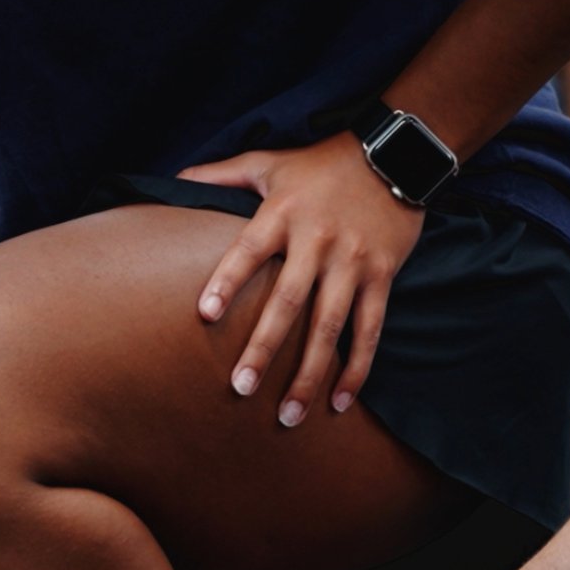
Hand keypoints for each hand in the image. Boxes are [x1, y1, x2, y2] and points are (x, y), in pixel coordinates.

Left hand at [181, 133, 421, 424]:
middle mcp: (317, 241)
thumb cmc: (321, 164)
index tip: (204, 314)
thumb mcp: (270, 161)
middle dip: (264, 347)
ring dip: (310, 374)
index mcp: (283, 214)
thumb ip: (222, 174)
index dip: (227, 280)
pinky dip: (356, 369)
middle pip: (288, 301)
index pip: (248, 250)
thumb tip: (175, 179)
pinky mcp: (382, 277)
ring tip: (287, 415)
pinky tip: (339, 404)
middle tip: (240, 388)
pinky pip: (369, 330)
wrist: (394, 154)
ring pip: (330, 327)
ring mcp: (352, 262)